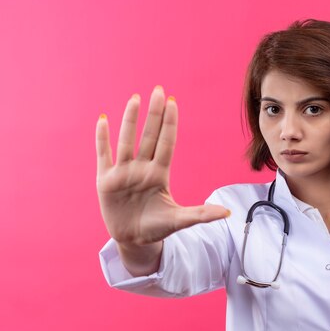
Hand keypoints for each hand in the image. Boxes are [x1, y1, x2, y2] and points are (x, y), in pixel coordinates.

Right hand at [95, 86, 229, 247]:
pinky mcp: (105, 181)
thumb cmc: (158, 227)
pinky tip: (104, 119)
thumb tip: (227, 212)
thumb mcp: (180, 221)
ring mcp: (123, 173)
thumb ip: (201, 214)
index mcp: (159, 174)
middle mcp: (141, 169)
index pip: (166, 143)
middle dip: (154, 114)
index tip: (173, 103)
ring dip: (130, 120)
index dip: (169, 124)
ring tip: (135, 98)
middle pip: (148, 136)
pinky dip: (102, 138)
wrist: (134, 240)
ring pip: (126, 141)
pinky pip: (103, 155)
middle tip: (158, 90)